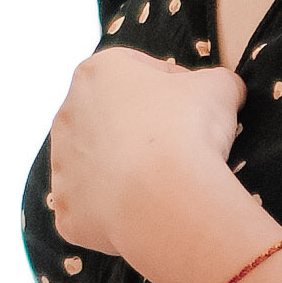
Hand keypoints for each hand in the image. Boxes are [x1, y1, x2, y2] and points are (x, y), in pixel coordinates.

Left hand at [42, 46, 253, 282]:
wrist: (165, 196)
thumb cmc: (189, 129)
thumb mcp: (220, 87)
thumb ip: (216, 80)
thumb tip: (220, 89)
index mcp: (96, 72)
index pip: (134, 70)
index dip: (169, 87)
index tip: (192, 107)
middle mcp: (68, 114)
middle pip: (108, 118)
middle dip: (139, 130)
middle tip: (178, 147)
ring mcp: (61, 166)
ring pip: (95, 165)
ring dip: (122, 170)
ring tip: (161, 184)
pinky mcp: (66, 209)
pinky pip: (92, 208)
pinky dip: (115, 211)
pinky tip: (144, 212)